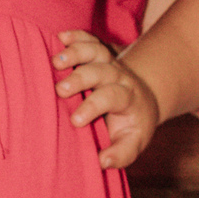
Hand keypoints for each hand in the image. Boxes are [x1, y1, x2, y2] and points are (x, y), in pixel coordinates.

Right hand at [53, 30, 159, 169]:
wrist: (143, 99)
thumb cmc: (132, 125)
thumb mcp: (134, 141)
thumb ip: (121, 153)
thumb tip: (102, 162)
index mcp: (128, 98)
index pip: (112, 97)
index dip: (93, 107)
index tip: (75, 120)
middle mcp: (118, 76)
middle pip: (101, 71)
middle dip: (81, 78)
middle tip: (61, 90)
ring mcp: (108, 62)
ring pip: (95, 50)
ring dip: (76, 52)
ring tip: (56, 62)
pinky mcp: (98, 54)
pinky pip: (89, 39)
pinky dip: (76, 36)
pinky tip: (60, 37)